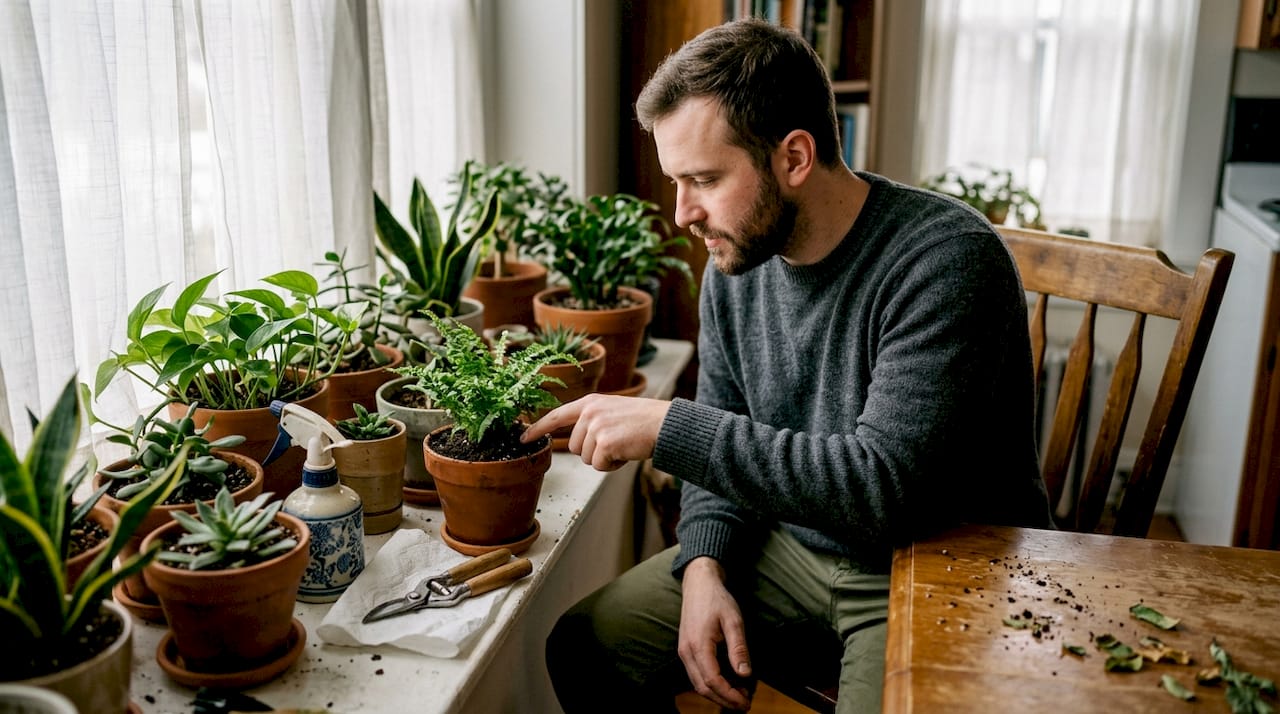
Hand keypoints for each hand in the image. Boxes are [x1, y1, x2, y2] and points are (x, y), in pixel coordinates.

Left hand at [521, 394, 670, 470]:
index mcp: (590, 403)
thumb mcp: (612, 411)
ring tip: (623, 445)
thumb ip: (591, 421)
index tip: (524, 438)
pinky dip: (614, 466)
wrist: (665, 424)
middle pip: (575, 447)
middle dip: (594, 452)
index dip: (539, 428)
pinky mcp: (606, 442)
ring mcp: (597, 427)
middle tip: (616, 442)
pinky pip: (600, 466)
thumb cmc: (642, 421)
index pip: (557, 416)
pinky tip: (626, 453)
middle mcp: (590, 413)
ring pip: (587, 459)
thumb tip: (576, 443)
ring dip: (605, 459)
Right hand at [678, 558, 753, 710]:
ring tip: (740, 695)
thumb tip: (745, 673)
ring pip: (698, 684)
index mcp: (698, 645)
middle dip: (724, 700)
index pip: (713, 681)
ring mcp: (684, 652)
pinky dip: (712, 684)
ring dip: (718, 694)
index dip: (730, 695)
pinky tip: (729, 683)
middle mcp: (686, 652)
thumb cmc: (717, 599)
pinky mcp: (686, 650)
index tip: (747, 702)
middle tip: (746, 704)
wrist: (699, 583)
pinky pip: (696, 674)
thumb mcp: (734, 621)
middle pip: (703, 688)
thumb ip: (738, 648)